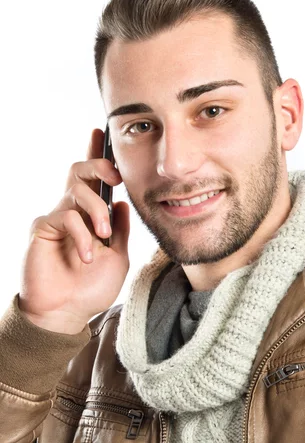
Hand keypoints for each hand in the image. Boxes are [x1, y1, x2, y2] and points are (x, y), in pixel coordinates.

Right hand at [18, 127, 129, 334]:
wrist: (67, 312)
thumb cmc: (92, 286)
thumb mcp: (118, 255)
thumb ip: (120, 229)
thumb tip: (124, 203)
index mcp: (92, 214)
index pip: (94, 178)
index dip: (96, 153)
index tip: (101, 130)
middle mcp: (72, 209)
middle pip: (81, 170)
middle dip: (100, 165)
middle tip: (116, 177)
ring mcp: (56, 216)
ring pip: (77, 189)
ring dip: (97, 211)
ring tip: (103, 237)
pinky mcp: (42, 227)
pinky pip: (66, 217)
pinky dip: (83, 236)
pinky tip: (87, 256)